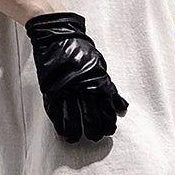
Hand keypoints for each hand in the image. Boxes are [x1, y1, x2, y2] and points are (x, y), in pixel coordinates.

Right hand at [25, 13, 128, 142]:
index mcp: (98, 83)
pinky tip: (64, 135)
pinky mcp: (52, 92)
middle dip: (94, 132)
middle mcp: (84, 89)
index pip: (107, 112)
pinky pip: (58, 115)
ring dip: (77, 134)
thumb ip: (109, 89)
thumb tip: (121, 107)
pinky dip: (61, 127)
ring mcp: (67, 91)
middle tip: (94, 136)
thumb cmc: (80, 50)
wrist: (58, 35)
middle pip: (92, 120)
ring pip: (74, 121)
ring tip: (77, 138)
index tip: (108, 131)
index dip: (108, 125)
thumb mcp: (100, 67)